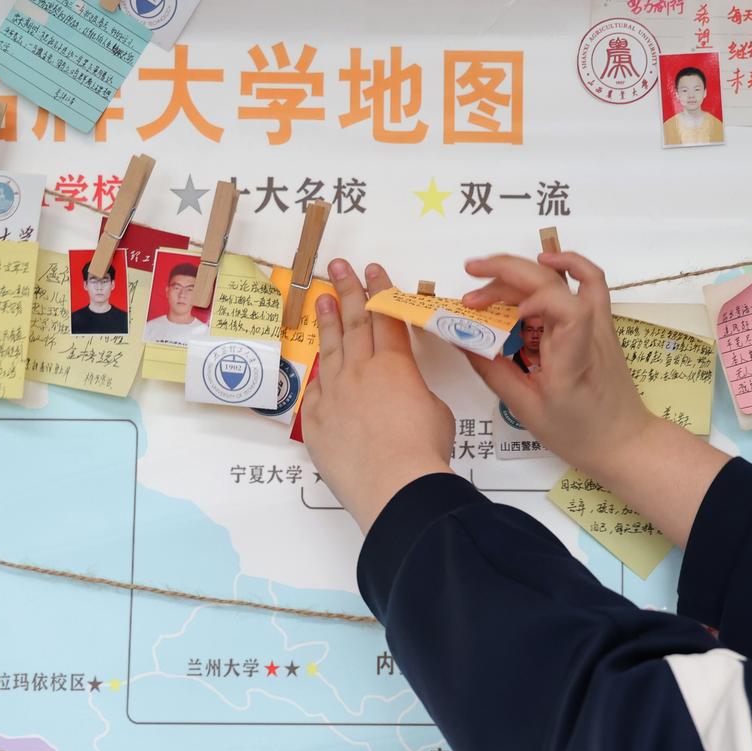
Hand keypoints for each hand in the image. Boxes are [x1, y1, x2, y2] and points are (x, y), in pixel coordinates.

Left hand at [300, 260, 456, 532]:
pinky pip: (316, 389)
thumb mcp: (435, 412)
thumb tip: (402, 396)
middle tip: (338, 267)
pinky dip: (319, 372)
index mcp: (395, 366)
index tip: (372, 270)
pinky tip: (318, 362)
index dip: (379, 291)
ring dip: (327, 321)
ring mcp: (334, 394)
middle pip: (353, 323)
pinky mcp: (316, 419)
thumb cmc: (423, 451)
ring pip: (330, 349)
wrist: (393, 484)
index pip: (386, 318)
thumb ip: (414, 393)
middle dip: (346, 290)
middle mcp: (360, 372)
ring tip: (322, 298)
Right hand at [458, 250, 729, 548]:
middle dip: (504, 275)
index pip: (567, 309)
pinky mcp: (600, 323)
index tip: (505, 315)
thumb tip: (461, 339)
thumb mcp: (527, 410)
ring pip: (562, 279)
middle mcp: (590, 332)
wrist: (623, 440)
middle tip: (468, 288)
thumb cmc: (578, 433)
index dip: (534, 298)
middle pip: (551, 283)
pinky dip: (566, 264)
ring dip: (520, 274)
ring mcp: (599, 324)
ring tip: (486, 283)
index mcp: (573, 359)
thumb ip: (493, 371)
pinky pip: (588, 282)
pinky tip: (540, 260)